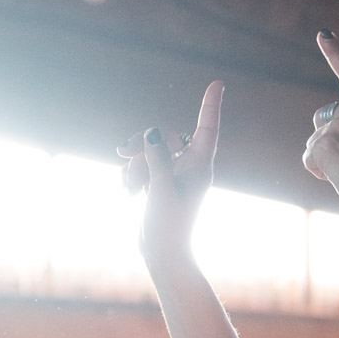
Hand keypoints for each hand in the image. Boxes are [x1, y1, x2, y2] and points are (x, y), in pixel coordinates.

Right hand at [121, 80, 221, 275]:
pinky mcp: (157, 185)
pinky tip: (128, 194)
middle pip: (166, 136)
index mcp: (199, 166)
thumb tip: (153, 131)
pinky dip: (131, 177)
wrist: (161, 254)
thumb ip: (157, 156)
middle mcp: (188, 168)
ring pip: (149, 153)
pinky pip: (141, 168)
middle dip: (143, 143)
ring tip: (130, 189)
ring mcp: (172, 176)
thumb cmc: (169, 226)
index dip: (209, 106)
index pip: (207, 129)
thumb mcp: (161, 188)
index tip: (216, 84)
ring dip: (134, 167)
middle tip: (122, 151)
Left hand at [302, 34, 338, 211]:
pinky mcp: (323, 145)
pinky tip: (338, 177)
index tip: (322, 34)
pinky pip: (309, 157)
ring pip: (315, 140)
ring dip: (325, 156)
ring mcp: (337, 126)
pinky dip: (318, 170)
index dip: (335, 52)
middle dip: (332, 138)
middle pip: (324, 118)